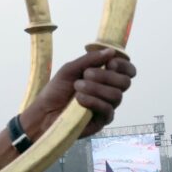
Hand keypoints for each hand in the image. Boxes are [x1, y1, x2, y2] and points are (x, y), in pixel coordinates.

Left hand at [19, 49, 135, 138]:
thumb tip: (111, 51)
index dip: (123, 65)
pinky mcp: (102, 121)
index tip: (110, 63)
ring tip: (77, 87)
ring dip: (96, 88)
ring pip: (117, 95)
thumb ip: (89, 60)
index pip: (127, 71)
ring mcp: (107, 107)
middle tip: (86, 74)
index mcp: (105, 78)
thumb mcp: (70, 69)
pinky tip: (79, 99)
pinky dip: (93, 101)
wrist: (44, 111)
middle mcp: (109, 92)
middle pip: (125, 82)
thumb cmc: (57, 90)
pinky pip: (108, 110)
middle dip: (106, 75)